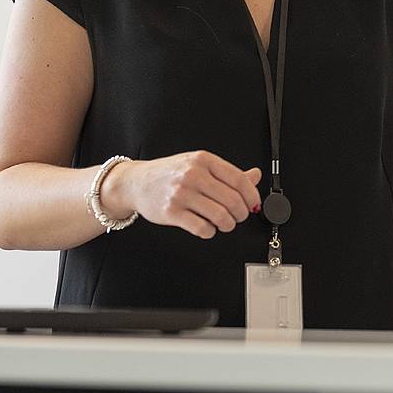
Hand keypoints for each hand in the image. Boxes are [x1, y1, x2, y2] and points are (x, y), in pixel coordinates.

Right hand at [102, 152, 261, 238]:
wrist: (136, 182)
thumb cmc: (170, 173)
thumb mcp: (200, 165)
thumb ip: (228, 173)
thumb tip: (255, 176)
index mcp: (204, 160)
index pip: (239, 180)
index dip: (252, 196)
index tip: (254, 205)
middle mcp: (193, 175)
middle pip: (232, 200)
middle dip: (241, 214)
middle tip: (238, 217)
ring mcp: (181, 194)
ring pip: (220, 216)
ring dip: (228, 225)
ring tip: (225, 224)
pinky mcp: (171, 212)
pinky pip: (202, 228)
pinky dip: (210, 232)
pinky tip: (208, 227)